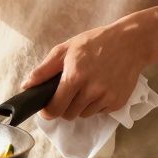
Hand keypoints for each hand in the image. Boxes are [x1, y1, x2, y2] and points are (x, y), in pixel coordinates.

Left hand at [20, 17, 154, 120]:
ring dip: (80, 106)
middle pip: (69, 114)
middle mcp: (91, 90)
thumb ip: (44, 70)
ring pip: (84, 114)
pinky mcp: (118, 103)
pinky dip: (96, 105)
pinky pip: (99, 112)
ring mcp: (107, 98)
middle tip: (67, 92)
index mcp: (75, 76)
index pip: (55, 108)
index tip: (47, 107)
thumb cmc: (95, 42)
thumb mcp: (66, 49)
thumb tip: (26, 85)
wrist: (130, 43)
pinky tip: (99, 88)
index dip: (48, 111)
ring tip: (86, 87)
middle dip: (64, 107)